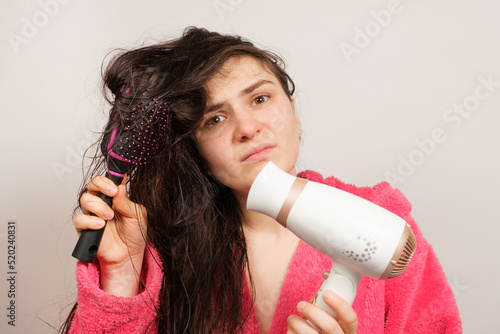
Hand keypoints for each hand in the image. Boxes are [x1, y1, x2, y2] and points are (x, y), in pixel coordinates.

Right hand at [74, 175, 147, 295]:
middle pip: (92, 184)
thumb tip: (120, 188)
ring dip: (98, 206)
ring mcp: (92, 214)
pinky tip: (101, 225)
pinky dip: (90, 221)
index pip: (109, 179)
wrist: (128, 255)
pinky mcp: (85, 228)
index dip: (110, 176)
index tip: (117, 180)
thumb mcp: (137, 216)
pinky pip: (80, 219)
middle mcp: (102, 202)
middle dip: (101, 185)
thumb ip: (127, 202)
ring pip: (85, 199)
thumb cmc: (134, 234)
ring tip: (110, 216)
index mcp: (116, 196)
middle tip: (112, 192)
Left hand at [286, 290, 357, 333]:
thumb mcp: (335, 324)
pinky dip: (291, 332)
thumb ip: (331, 313)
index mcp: (348, 332)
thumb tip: (319, 295)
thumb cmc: (323, 332)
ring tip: (291, 319)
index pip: (351, 319)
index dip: (340, 304)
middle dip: (312, 311)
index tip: (326, 293)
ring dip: (297, 323)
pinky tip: (291, 329)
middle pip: (330, 326)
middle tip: (300, 304)